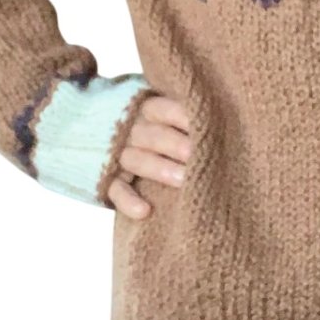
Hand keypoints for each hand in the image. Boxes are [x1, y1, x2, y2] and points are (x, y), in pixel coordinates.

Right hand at [107, 94, 193, 218]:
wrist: (96, 140)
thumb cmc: (157, 131)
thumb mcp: (165, 118)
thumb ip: (186, 118)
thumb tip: (223, 120)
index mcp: (144, 110)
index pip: (160, 108)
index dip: (181, 114)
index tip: (204, 123)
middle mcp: (130, 131)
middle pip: (150, 134)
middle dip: (175, 144)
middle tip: (196, 154)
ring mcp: (116, 156)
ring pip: (135, 160)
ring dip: (160, 169)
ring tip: (184, 180)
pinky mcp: (106, 181)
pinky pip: (115, 190)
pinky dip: (128, 201)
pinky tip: (145, 211)